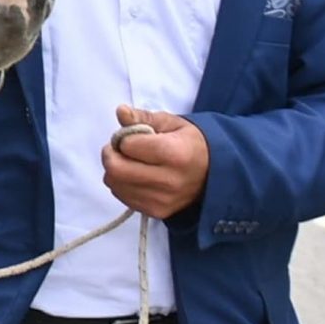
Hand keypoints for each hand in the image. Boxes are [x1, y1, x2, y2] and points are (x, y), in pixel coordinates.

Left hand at [101, 104, 209, 218]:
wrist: (213, 175)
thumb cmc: (189, 144)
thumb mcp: (171, 123)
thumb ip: (143, 117)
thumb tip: (121, 111)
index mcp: (174, 153)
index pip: (128, 145)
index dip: (123, 138)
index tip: (132, 136)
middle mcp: (169, 181)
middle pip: (116, 169)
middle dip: (111, 155)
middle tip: (120, 149)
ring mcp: (162, 200)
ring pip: (115, 184)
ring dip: (114, 171)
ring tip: (130, 163)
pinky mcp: (157, 212)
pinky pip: (123, 197)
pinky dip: (121, 185)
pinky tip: (135, 177)